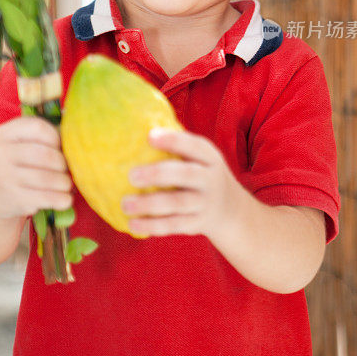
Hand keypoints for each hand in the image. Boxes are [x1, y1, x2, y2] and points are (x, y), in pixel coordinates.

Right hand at [0, 116, 72, 221]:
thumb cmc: (20, 163)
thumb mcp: (23, 143)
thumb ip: (46, 133)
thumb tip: (78, 128)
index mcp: (5, 133)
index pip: (38, 127)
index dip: (56, 137)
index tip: (60, 147)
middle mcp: (1, 153)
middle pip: (45, 155)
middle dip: (62, 163)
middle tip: (67, 169)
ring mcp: (5, 176)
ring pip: (46, 178)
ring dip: (64, 182)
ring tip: (67, 183)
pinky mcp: (13, 198)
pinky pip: (45, 197)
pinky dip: (61, 199)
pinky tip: (66, 199)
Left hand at [121, 128, 241, 239]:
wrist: (231, 209)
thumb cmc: (201, 174)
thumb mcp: (200, 158)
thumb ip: (178, 147)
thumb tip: (138, 130)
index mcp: (209, 157)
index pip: (194, 146)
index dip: (172, 140)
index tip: (149, 136)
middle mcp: (210, 179)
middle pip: (185, 175)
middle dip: (157, 174)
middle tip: (131, 175)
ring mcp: (205, 203)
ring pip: (177, 203)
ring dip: (149, 204)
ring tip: (125, 204)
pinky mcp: (197, 223)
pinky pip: (174, 225)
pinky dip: (153, 225)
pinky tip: (133, 223)